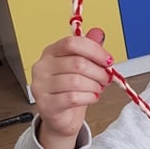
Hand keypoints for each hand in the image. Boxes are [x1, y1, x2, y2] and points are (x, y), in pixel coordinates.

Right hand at [30, 27, 111, 148]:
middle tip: (107, 78)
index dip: (94, 50)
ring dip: (94, 86)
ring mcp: (41, 86)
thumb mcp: (81, 66)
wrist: (60, 115)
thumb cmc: (70, 89)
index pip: (72, 43)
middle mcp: (42, 67)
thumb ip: (88, 48)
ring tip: (98, 88)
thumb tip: (98, 32)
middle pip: (77, 63)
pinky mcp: (45, 104)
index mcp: (51, 52)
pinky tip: (91, 97)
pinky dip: (88, 97)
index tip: (108, 60)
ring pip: (76, 81)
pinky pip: (72, 98)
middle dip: (99, 72)